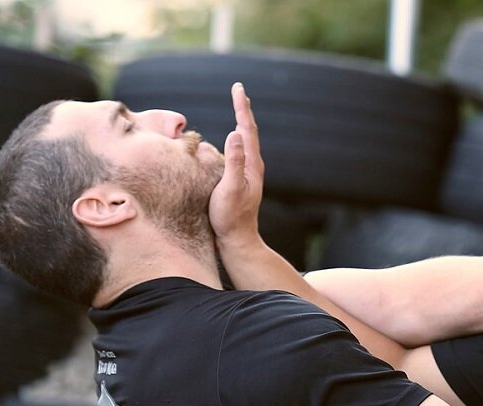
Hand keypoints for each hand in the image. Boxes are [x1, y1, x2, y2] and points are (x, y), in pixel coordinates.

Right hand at [209, 82, 265, 250]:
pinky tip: (230, 143)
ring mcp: (248, 174)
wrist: (238, 241)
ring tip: (238, 109)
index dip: (241, 107)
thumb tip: (235, 133)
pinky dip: (235, 140)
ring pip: (245, 142)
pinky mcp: (241, 181)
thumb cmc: (231, 218)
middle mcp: (253, 167)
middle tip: (239, 91)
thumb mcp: (230, 189)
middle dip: (243, 110)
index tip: (238, 87)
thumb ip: (234, 162)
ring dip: (241, 123)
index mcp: (252, 165)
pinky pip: (239, 153)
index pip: (247, 129)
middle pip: (248, 132)